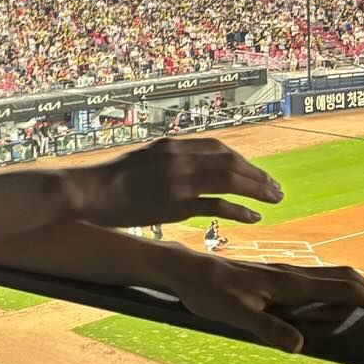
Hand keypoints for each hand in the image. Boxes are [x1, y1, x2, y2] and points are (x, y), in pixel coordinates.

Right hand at [51, 134, 283, 229]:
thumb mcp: (140, 161)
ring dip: (256, 188)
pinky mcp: (176, 203)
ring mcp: (178, 179)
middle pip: (230, 160)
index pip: (217, 147)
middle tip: (275, 187)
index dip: (241, 160)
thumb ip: (164, 162)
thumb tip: (181, 170)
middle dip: (256, 173)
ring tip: (274, 199)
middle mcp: (178, 157)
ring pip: (230, 178)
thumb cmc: (108, 181)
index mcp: (170, 145)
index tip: (255, 172)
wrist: (87, 191)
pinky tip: (254, 218)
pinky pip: (217, 205)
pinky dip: (239, 210)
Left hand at [166, 255, 363, 353]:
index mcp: (289, 283)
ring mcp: (285, 274)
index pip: (344, 289)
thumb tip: (300, 347)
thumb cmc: (207, 293)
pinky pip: (319, 281)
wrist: (184, 270)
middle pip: (347, 278)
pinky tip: (336, 307)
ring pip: (334, 277)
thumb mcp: (234, 315)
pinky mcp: (276, 277)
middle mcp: (292, 274)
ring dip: (360, 292)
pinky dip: (340, 292)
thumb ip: (267, 329)